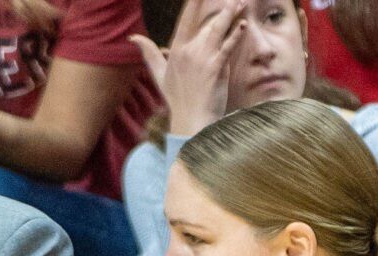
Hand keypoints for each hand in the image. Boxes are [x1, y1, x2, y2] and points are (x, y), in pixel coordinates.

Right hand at [133, 0, 247, 138]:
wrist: (190, 121)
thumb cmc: (176, 100)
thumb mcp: (159, 75)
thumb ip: (149, 53)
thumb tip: (133, 38)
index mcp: (177, 50)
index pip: (186, 19)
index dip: (194, 3)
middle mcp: (189, 51)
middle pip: (207, 23)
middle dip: (222, 9)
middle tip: (235, 0)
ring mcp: (203, 59)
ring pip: (218, 30)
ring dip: (230, 14)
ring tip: (240, 3)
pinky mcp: (216, 68)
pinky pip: (228, 46)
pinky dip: (236, 35)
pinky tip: (243, 24)